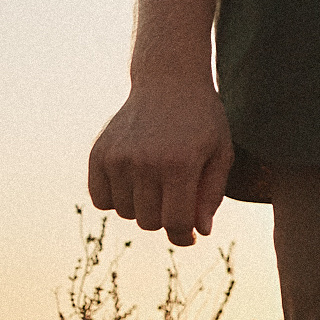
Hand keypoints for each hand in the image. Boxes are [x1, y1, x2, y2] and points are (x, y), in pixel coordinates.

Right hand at [89, 78, 232, 246]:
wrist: (169, 82)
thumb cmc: (202, 121)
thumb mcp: (221, 153)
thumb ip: (210, 195)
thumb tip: (199, 232)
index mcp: (180, 165)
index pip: (176, 222)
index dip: (185, 236)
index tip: (191, 236)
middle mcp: (145, 163)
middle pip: (150, 222)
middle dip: (166, 218)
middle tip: (177, 198)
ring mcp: (118, 159)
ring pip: (126, 213)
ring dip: (142, 207)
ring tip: (158, 182)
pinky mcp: (98, 154)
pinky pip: (101, 200)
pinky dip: (116, 199)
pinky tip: (134, 182)